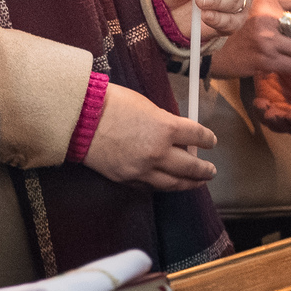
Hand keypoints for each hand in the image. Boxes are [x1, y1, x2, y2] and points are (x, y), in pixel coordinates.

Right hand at [81, 83, 215, 190]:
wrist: (79, 118)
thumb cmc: (110, 103)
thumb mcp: (144, 105)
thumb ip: (163, 121)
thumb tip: (174, 133)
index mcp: (166, 128)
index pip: (197, 136)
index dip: (207, 139)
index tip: (210, 141)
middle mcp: (159, 152)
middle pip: (191, 166)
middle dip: (204, 169)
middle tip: (210, 170)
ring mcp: (143, 169)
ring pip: (174, 183)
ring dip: (189, 184)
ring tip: (197, 183)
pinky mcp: (128, 179)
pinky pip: (151, 187)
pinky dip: (162, 186)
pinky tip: (167, 184)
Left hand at [251, 71, 290, 135]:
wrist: (285, 45)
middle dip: (286, 123)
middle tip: (275, 115)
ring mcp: (286, 108)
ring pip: (280, 125)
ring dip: (273, 120)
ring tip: (266, 109)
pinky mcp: (269, 103)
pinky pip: (263, 115)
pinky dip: (260, 111)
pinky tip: (259, 102)